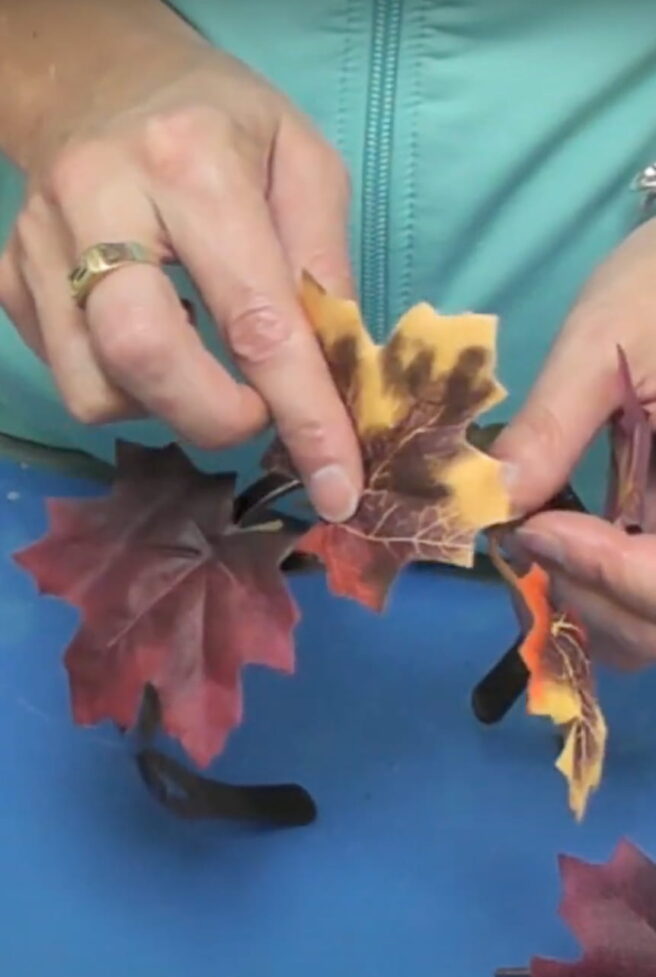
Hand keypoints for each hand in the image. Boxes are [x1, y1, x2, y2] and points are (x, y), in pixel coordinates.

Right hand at [0, 11, 361, 521]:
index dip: (302, 415)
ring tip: (199, 359)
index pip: (255, 320)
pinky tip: (154, 338)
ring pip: (95, 391)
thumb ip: (324, 264)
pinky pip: (71, 378)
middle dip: (215, 419)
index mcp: (192, 166)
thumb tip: (334, 374)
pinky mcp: (10, 280)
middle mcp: (100, 201)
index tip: (336, 485)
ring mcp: (39, 245)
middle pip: (144, 358)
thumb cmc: (219, 123)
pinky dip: (126, 388)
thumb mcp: (302, 161)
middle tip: (254, 412)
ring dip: (167, 407)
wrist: (97, 80)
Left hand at [493, 219, 655, 668]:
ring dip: (592, 600)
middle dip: (588, 595)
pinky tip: (564, 544)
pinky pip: (646, 588)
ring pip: (650, 620)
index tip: (538, 528)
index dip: (602, 572)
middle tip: (531, 540)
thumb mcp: (601, 344)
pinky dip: (603, 586)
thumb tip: (492, 505)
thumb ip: (552, 429)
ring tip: (543, 543)